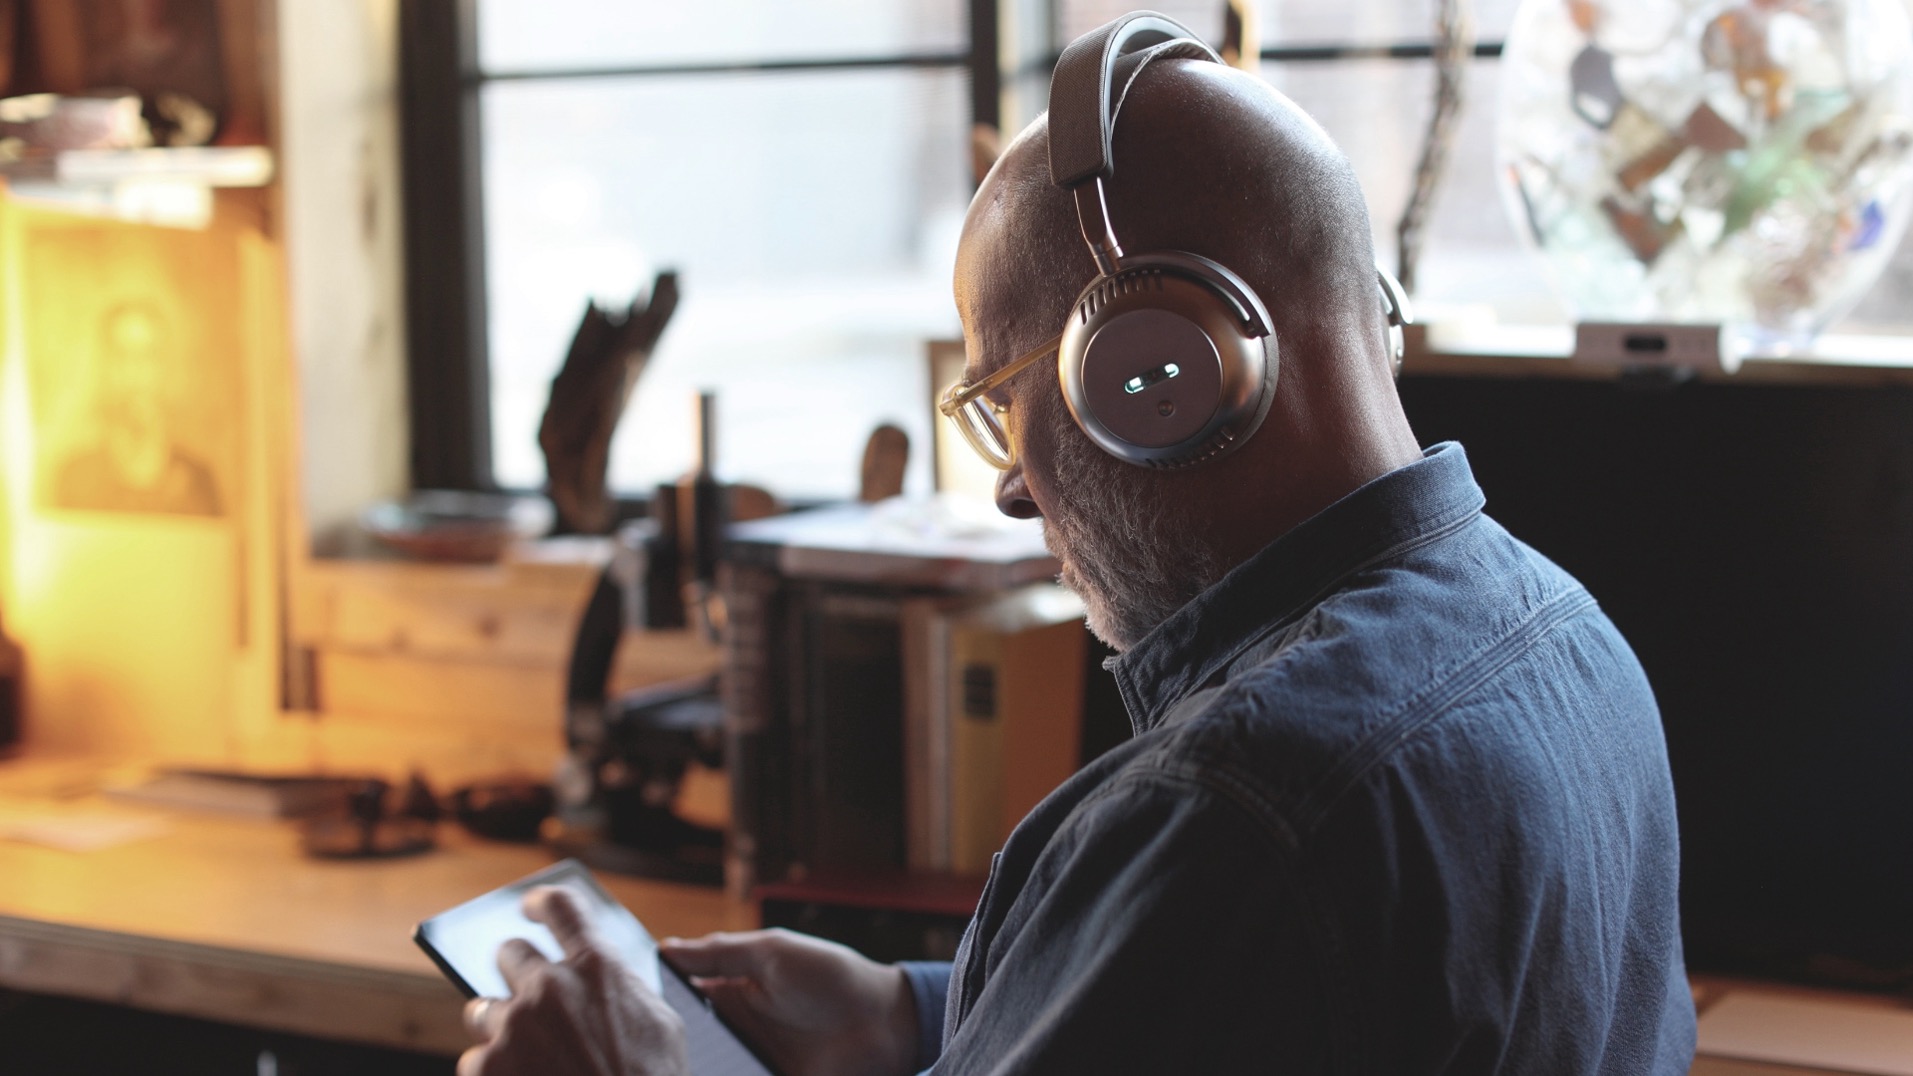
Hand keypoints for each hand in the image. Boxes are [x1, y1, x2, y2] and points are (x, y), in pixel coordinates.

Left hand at [459, 886, 688, 1075]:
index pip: (562, 907)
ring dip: (499, 1029)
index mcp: (596, 967)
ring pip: (483, 1009)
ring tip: (526, 1059)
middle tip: (527, 998)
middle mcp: (549, 987)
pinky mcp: (486, 1066)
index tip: (530, 906)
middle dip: (516, 973)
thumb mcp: (660, 1026)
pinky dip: (493, 1075)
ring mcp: (513, 1027)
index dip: (543, 902)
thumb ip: (624, 991)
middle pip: (510, 953)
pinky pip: (476, 1062)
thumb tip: (605, 979)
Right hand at [662, 929, 918, 1075]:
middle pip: (690, 1042)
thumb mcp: (774, 953)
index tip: (635, 1013)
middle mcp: (738, 1029)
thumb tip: (667, 948)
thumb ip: (722, 951)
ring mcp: (752, 1060)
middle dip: (672, 1047)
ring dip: (694, 1065)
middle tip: (653, 1051)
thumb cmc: (831, 977)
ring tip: (669, 1068)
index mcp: (735, 990)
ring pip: (708, 1066)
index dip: (661, 1004)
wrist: (885, 1023)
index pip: (684, 999)